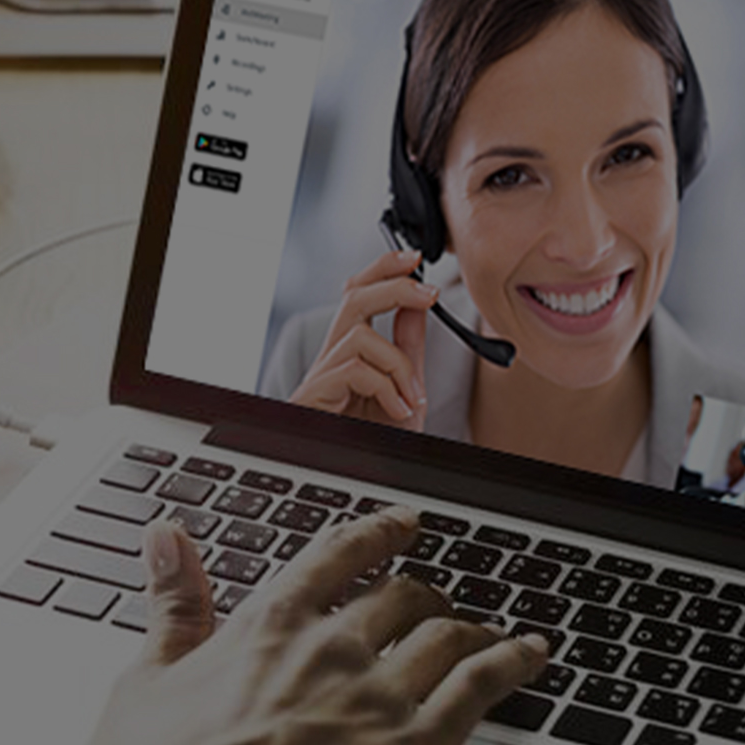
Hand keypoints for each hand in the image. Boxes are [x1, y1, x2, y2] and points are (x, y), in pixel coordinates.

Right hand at [0, 510, 548, 744]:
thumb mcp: (148, 675)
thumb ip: (172, 602)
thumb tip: (166, 539)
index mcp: (270, 622)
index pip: (338, 555)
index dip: (376, 534)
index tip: (402, 523)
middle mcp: (333, 644)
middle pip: (401, 595)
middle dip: (423, 592)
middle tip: (435, 600)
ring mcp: (378, 694)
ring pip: (448, 635)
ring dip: (472, 626)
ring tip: (487, 631)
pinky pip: (481, 688)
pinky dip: (513, 664)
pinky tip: (531, 656)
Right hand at [285, 248, 436, 431]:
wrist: (367, 485)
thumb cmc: (378, 441)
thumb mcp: (406, 387)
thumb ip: (408, 346)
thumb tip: (419, 302)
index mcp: (352, 352)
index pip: (357, 293)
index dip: (382, 269)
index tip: (414, 258)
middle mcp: (331, 359)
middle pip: (351, 297)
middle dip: (394, 286)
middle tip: (430, 294)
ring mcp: (320, 378)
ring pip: (359, 335)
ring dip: (398, 363)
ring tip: (411, 394)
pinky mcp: (314, 399)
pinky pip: (353, 370)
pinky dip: (386, 386)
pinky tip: (397, 409)